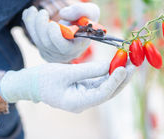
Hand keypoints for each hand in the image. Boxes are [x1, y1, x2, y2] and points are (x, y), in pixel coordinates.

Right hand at [0, 61, 133, 112]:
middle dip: (122, 78)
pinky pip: (100, 82)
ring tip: (130, 61)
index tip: (124, 68)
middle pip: (109, 91)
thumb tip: (109, 66)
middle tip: (135, 64)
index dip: (115, 81)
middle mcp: (84, 102)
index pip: (102, 94)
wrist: (29, 83)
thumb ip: (88, 70)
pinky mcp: (84, 89)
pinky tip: (117, 63)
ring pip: (107, 86)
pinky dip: (109, 73)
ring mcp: (84, 96)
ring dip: (118, 74)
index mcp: (77, 103)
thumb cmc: (43, 78)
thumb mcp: (65, 72)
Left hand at [22, 3, 99, 62]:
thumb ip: (81, 10)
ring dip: (33, 24)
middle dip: (41, 26)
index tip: (52, 23)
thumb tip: (63, 14)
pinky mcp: (44, 49)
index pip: (65, 48)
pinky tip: (28, 13)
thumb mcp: (90, 11)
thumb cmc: (85, 19)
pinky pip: (34, 38)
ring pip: (38, 41)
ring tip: (33, 10)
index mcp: (79, 46)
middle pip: (48, 44)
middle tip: (42, 12)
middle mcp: (65, 53)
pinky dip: (29, 24)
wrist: (78, 24)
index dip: (55, 37)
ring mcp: (53, 53)